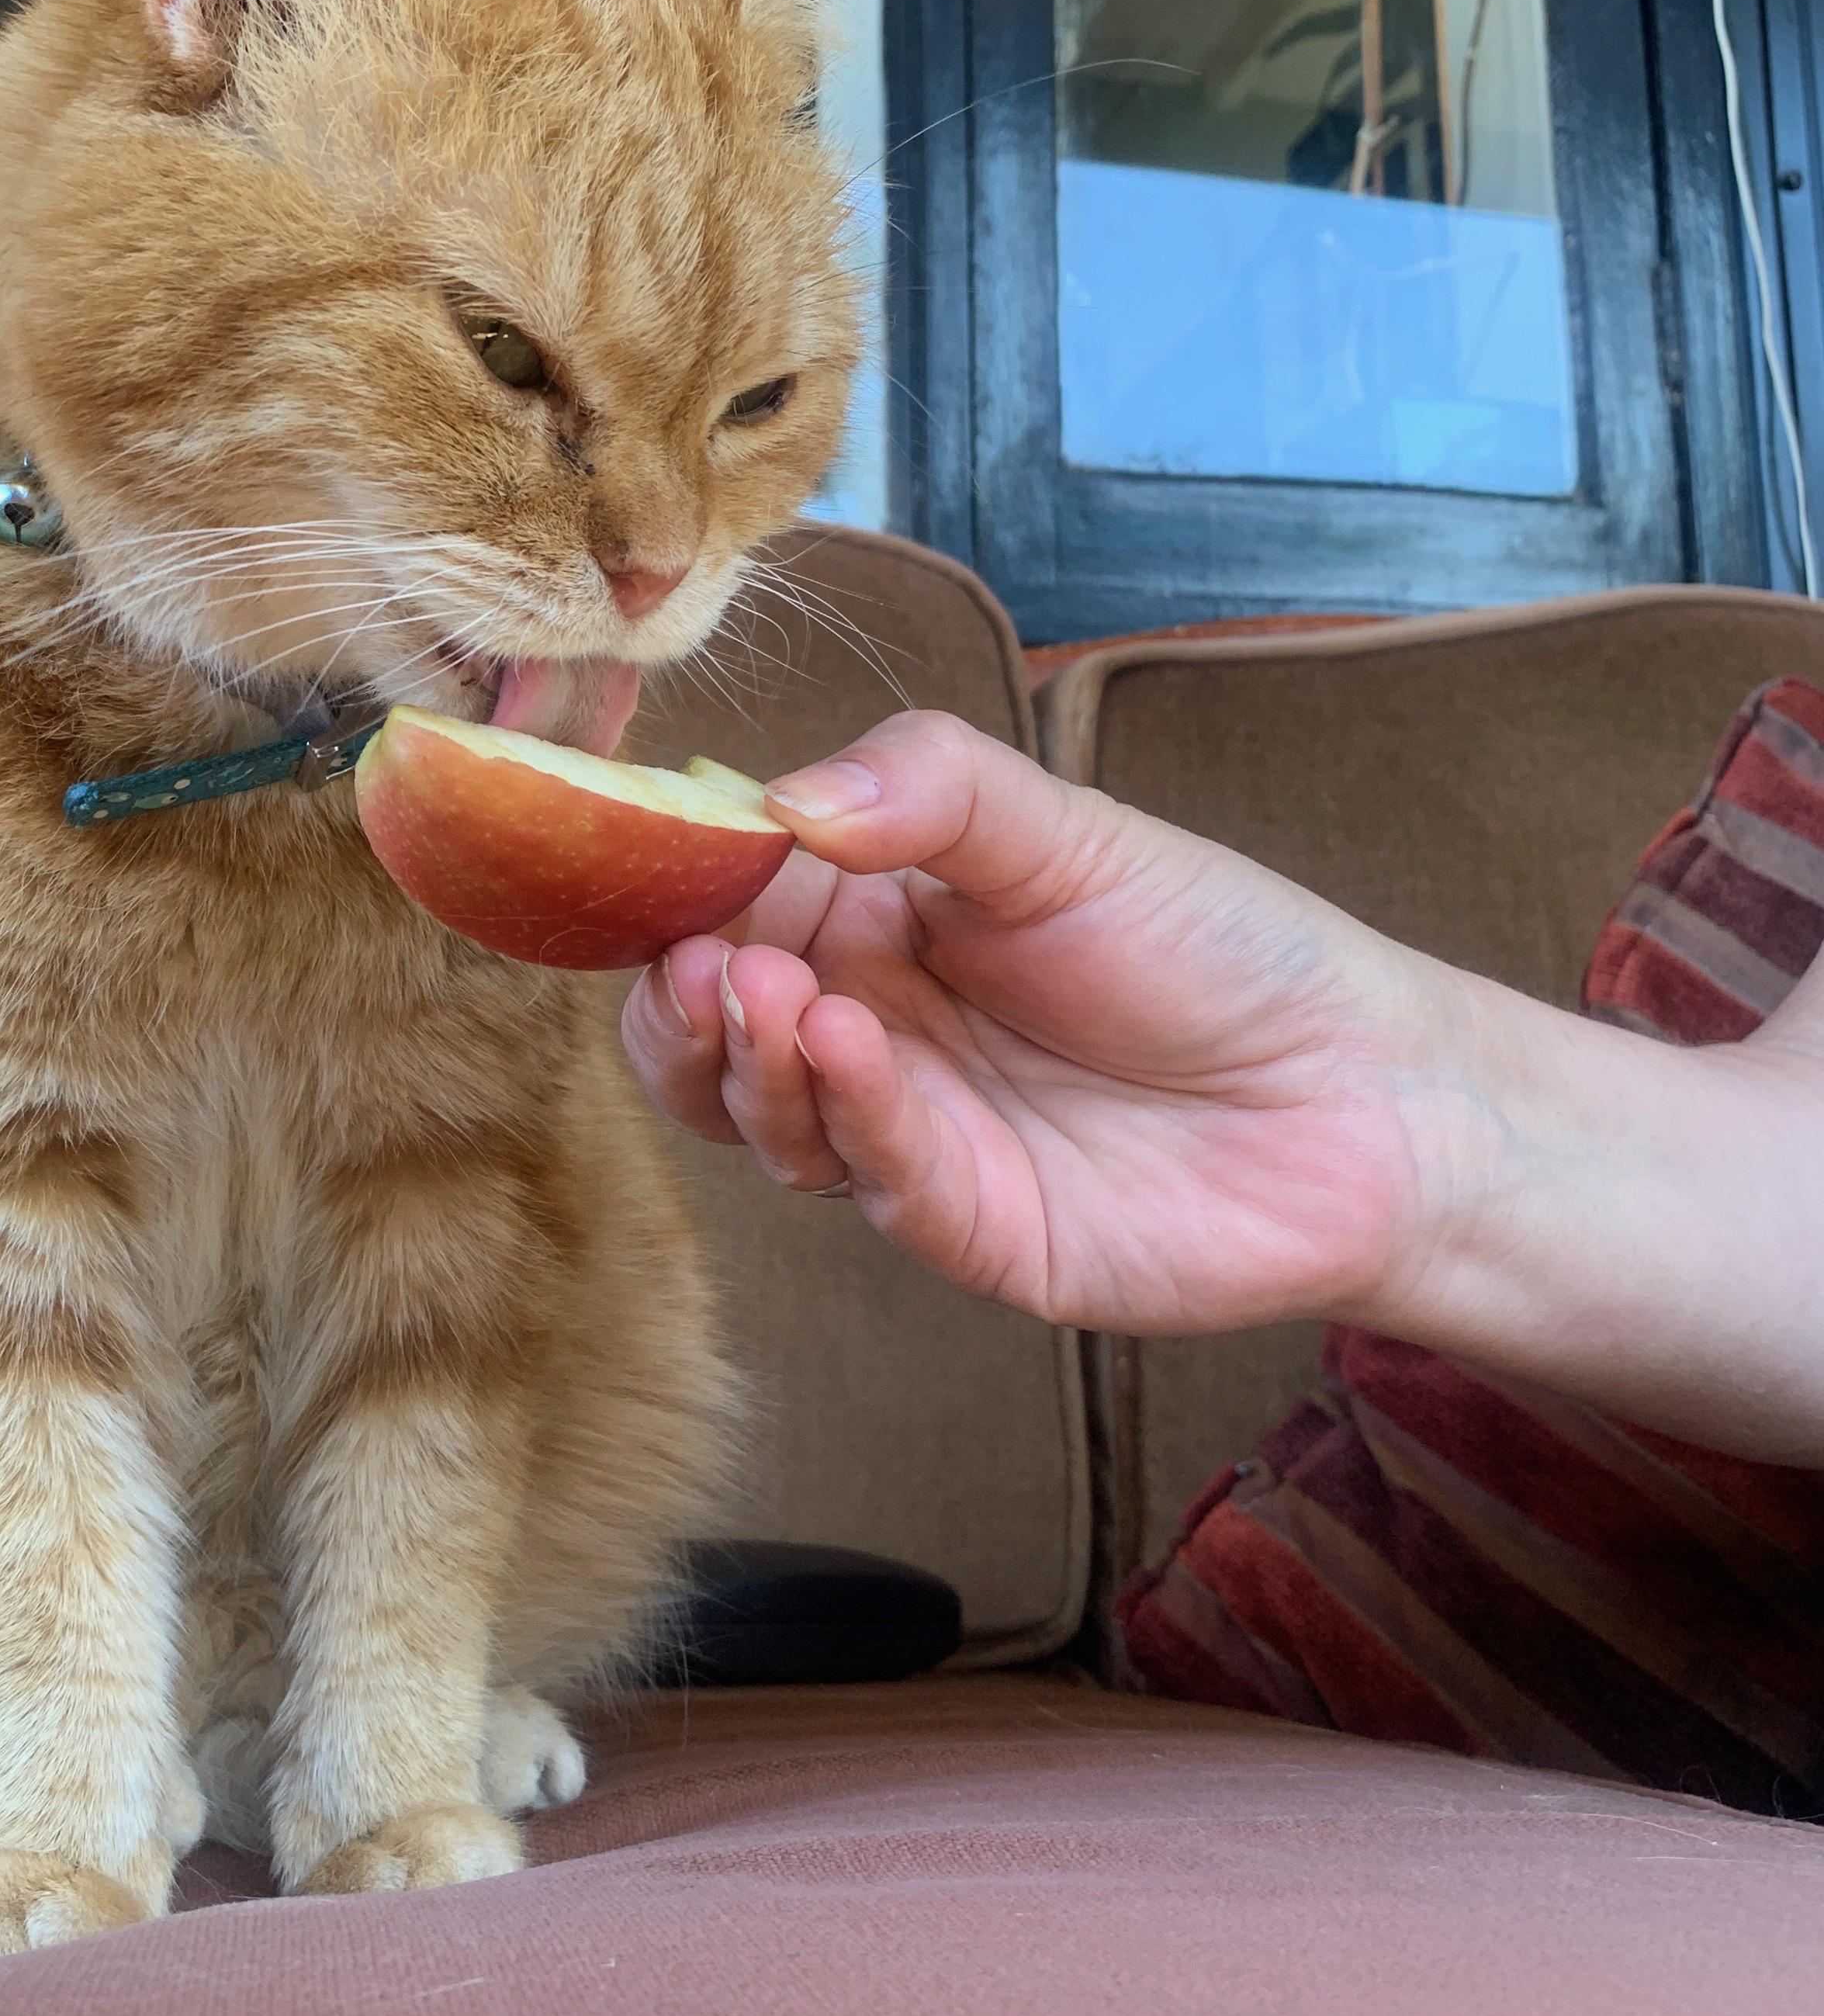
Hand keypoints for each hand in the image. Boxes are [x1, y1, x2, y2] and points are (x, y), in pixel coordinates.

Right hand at [622, 711, 1464, 1335]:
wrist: (1365, 1095)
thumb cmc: (1221, 946)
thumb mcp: (1069, 831)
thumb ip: (932, 790)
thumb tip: (785, 797)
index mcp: (877, 920)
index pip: (731, 904)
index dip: (679, 890)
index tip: (649, 861)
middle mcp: (872, 1030)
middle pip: (712, 1031)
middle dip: (683, 1000)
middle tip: (700, 963)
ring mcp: (909, 1135)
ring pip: (765, 1116)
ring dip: (747, 1059)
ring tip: (769, 997)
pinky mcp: (964, 1226)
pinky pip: (872, 1178)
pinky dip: (846, 1114)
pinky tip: (846, 1047)